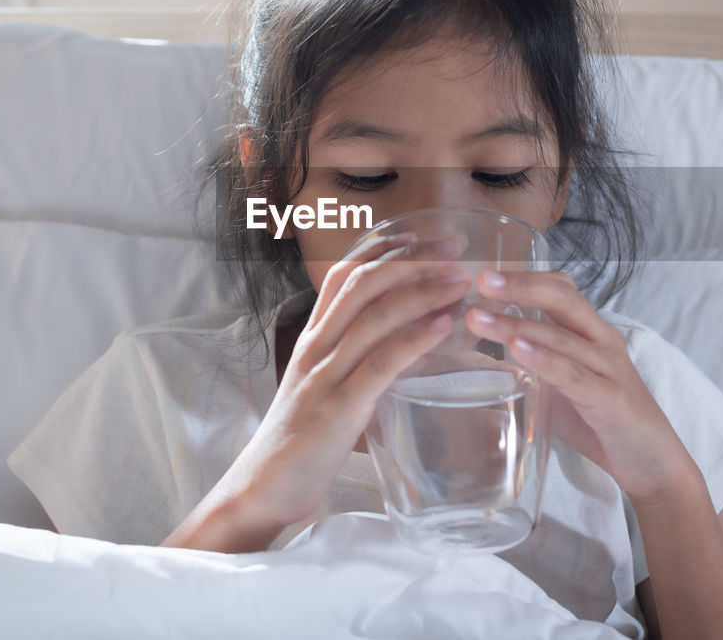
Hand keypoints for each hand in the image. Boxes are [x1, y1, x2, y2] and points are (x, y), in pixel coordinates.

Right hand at [215, 232, 468, 531]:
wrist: (262, 487)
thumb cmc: (299, 441)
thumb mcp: (322, 387)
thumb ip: (353, 362)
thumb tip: (400, 345)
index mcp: (312, 340)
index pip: (343, 276)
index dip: (382, 250)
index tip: (421, 236)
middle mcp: (316, 347)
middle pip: (363, 285)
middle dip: (412, 261)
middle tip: (454, 251)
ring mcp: (325, 376)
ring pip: (374, 317)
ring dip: (422, 293)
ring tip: (460, 282)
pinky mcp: (338, 409)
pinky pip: (380, 364)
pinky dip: (415, 339)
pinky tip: (444, 326)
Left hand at [464, 269, 696, 504]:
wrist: (653, 463)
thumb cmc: (602, 423)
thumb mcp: (560, 388)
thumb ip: (529, 370)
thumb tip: (481, 361)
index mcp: (591, 333)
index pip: (561, 290)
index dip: (524, 278)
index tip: (485, 275)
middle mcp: (602, 342)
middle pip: (562, 300)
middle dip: (520, 287)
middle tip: (482, 281)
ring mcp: (609, 368)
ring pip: (560, 336)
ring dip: (516, 325)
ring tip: (479, 319)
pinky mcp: (610, 399)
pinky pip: (573, 374)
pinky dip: (544, 360)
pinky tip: (517, 350)